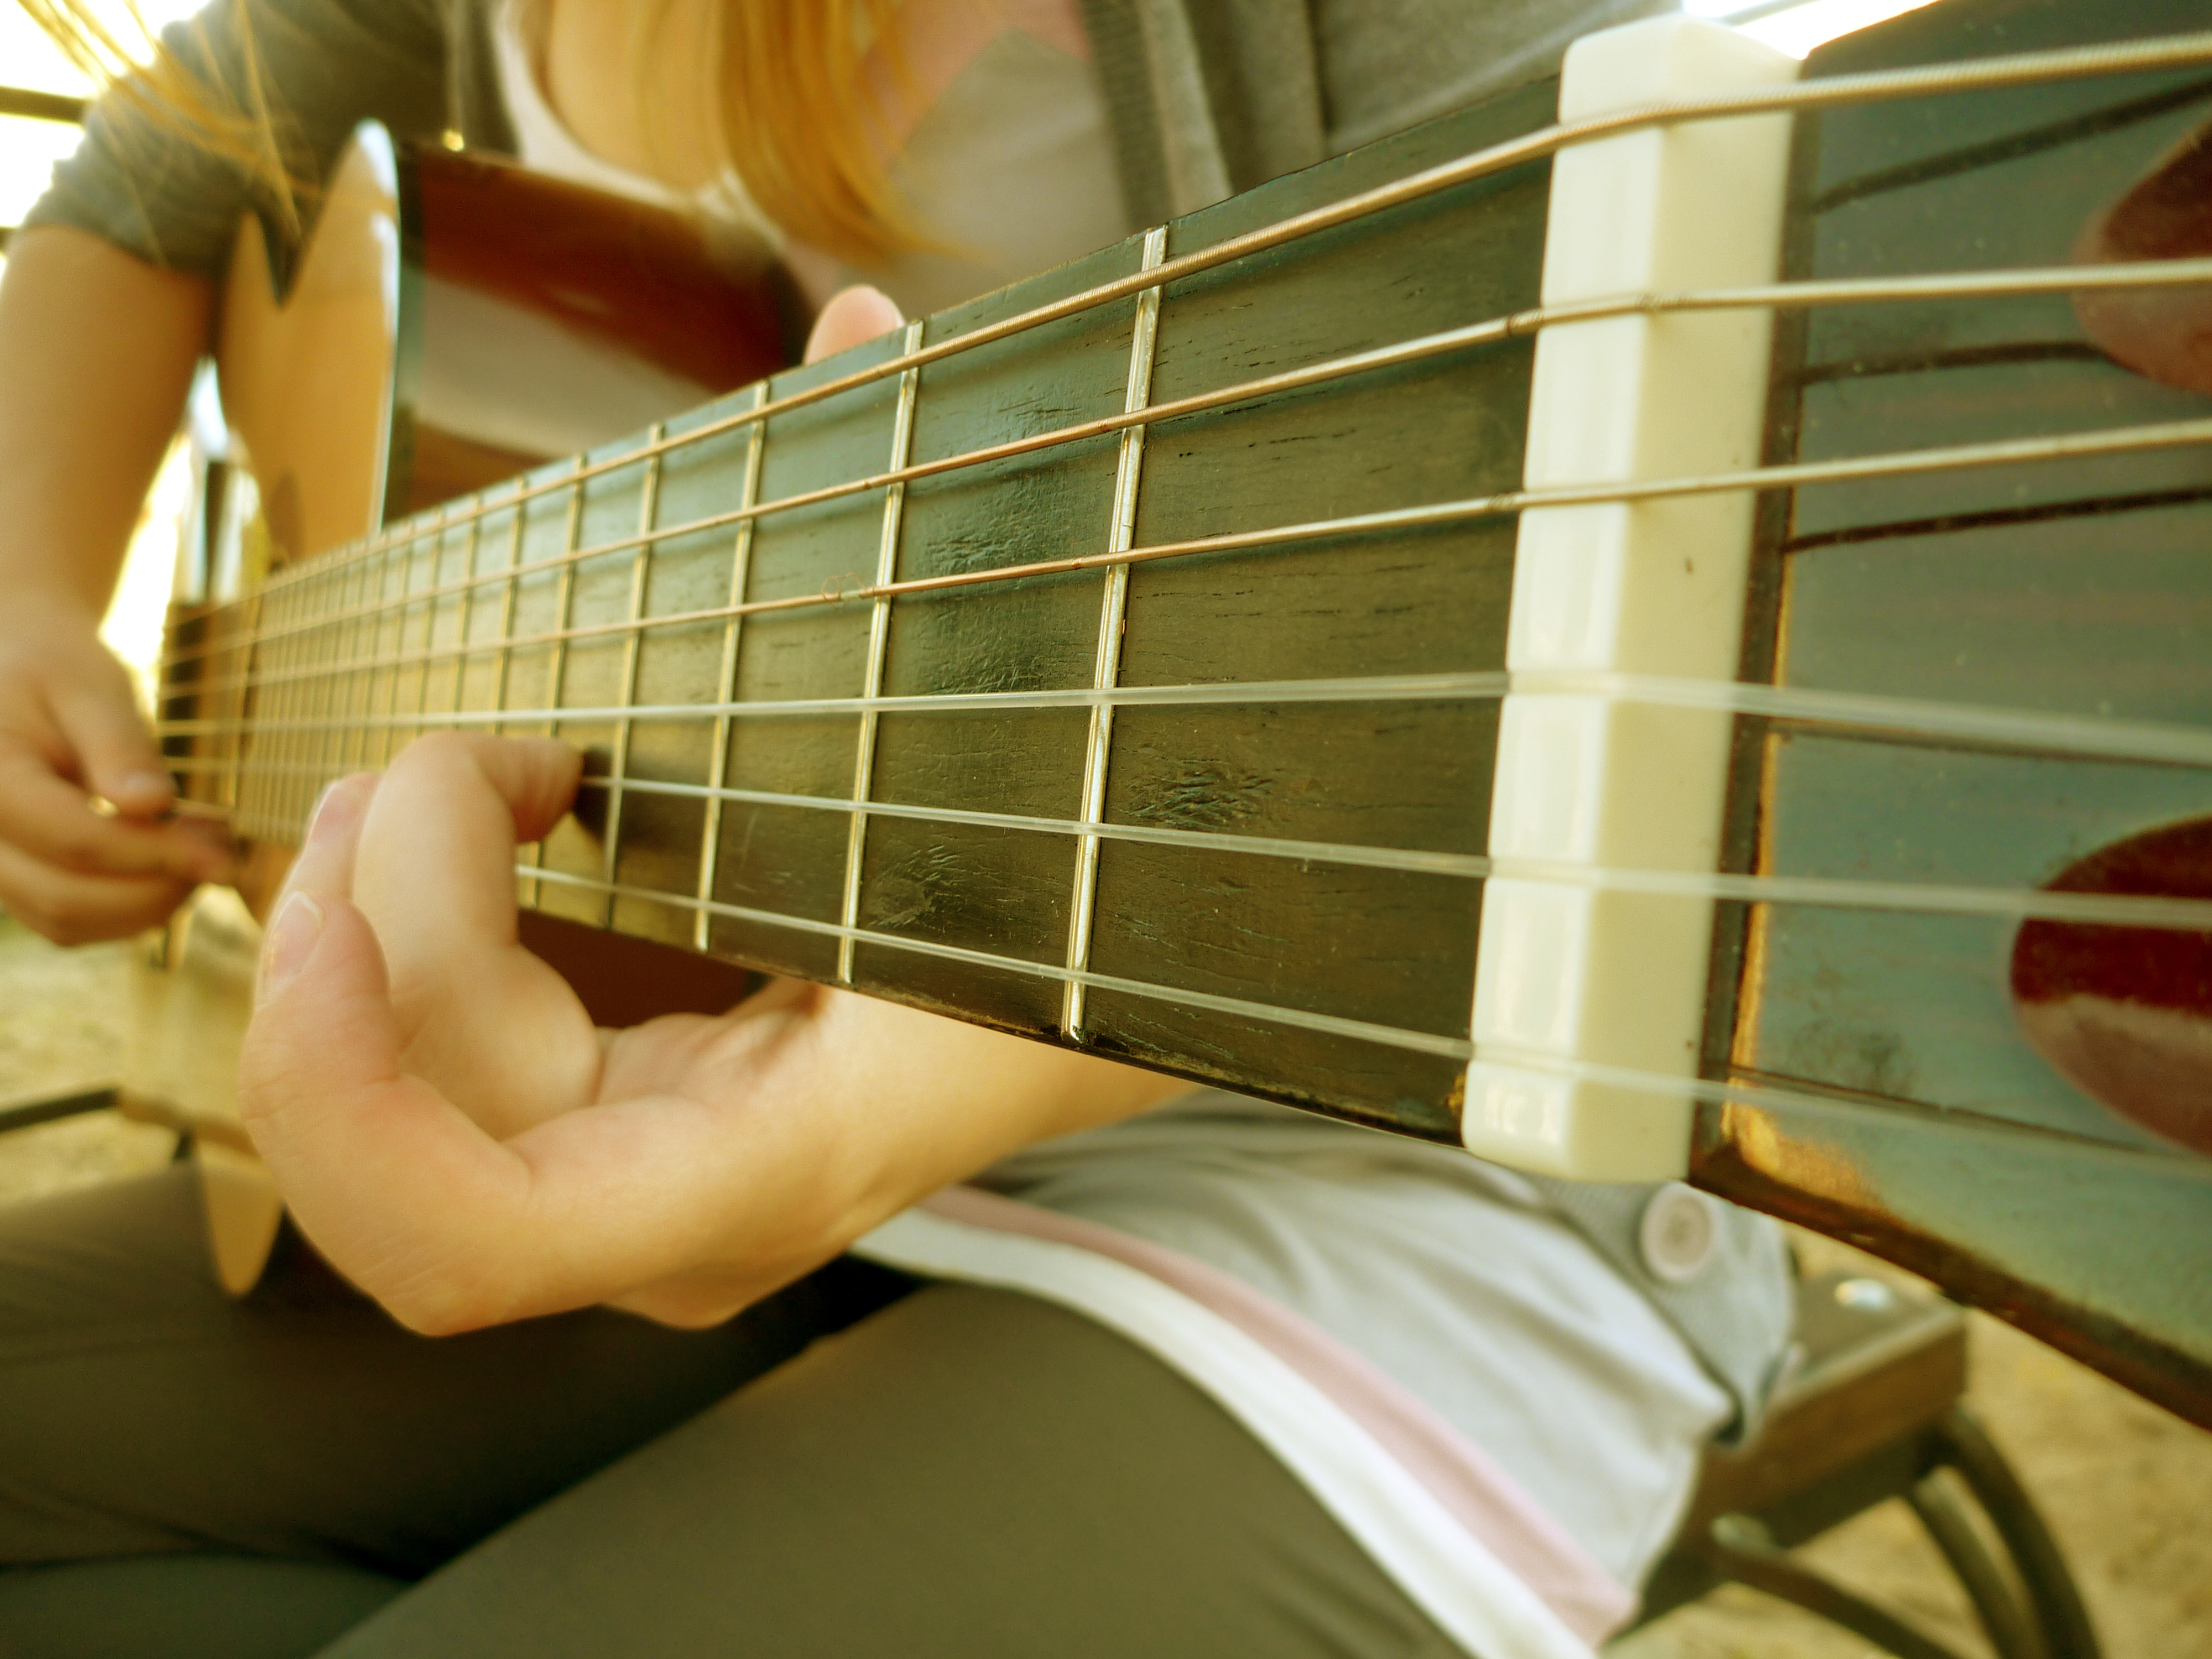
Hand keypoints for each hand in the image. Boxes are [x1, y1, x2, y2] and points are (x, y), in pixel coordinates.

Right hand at [0, 595, 235, 941]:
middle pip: (65, 899)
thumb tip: (151, 806)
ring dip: (146, 906)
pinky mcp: (13, 880)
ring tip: (202, 855)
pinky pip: (68, 920)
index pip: (75, 840)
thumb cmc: (54, 671)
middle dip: (156, 890)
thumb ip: (119, 747)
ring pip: (67, 922)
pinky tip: (171, 867)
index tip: (227, 857)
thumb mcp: (90, 687)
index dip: (158, 856)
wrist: (12, 674)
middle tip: (224, 857)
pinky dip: (127, 908)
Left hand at [239, 284, 1177, 1333]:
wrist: (1150, 970)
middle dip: (352, 933)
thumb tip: (863, 328)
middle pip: (399, 1142)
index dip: (342, 1085)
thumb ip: (924, 540)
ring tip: (477, 752)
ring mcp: (654, 1180)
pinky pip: (452, 1062)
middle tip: (436, 749)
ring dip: (380, 915)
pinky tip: (497, 810)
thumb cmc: (1096, 860)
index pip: (477, 1239)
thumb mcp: (1008, 723)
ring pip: (409, 1096)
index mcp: (791, 1149)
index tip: (363, 837)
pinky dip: (423, 935)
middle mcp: (699, 1207)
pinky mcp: (625, 1124)